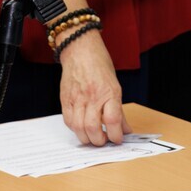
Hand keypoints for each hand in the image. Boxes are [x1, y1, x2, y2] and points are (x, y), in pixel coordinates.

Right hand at [57, 29, 125, 145]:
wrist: (80, 50)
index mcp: (109, 92)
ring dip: (86, 138)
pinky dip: (75, 129)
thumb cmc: (100, 66)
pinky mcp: (65, 99)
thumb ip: (119, 109)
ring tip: (92, 137)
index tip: (118, 139)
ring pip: (79, 128)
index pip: (112, 120)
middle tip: (104, 140)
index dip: (116, 135)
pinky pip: (68, 121)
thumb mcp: (115, 86)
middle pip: (93, 127)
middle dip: (100, 140)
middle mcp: (92, 96)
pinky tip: (81, 127)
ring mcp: (77, 98)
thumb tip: (125, 129)